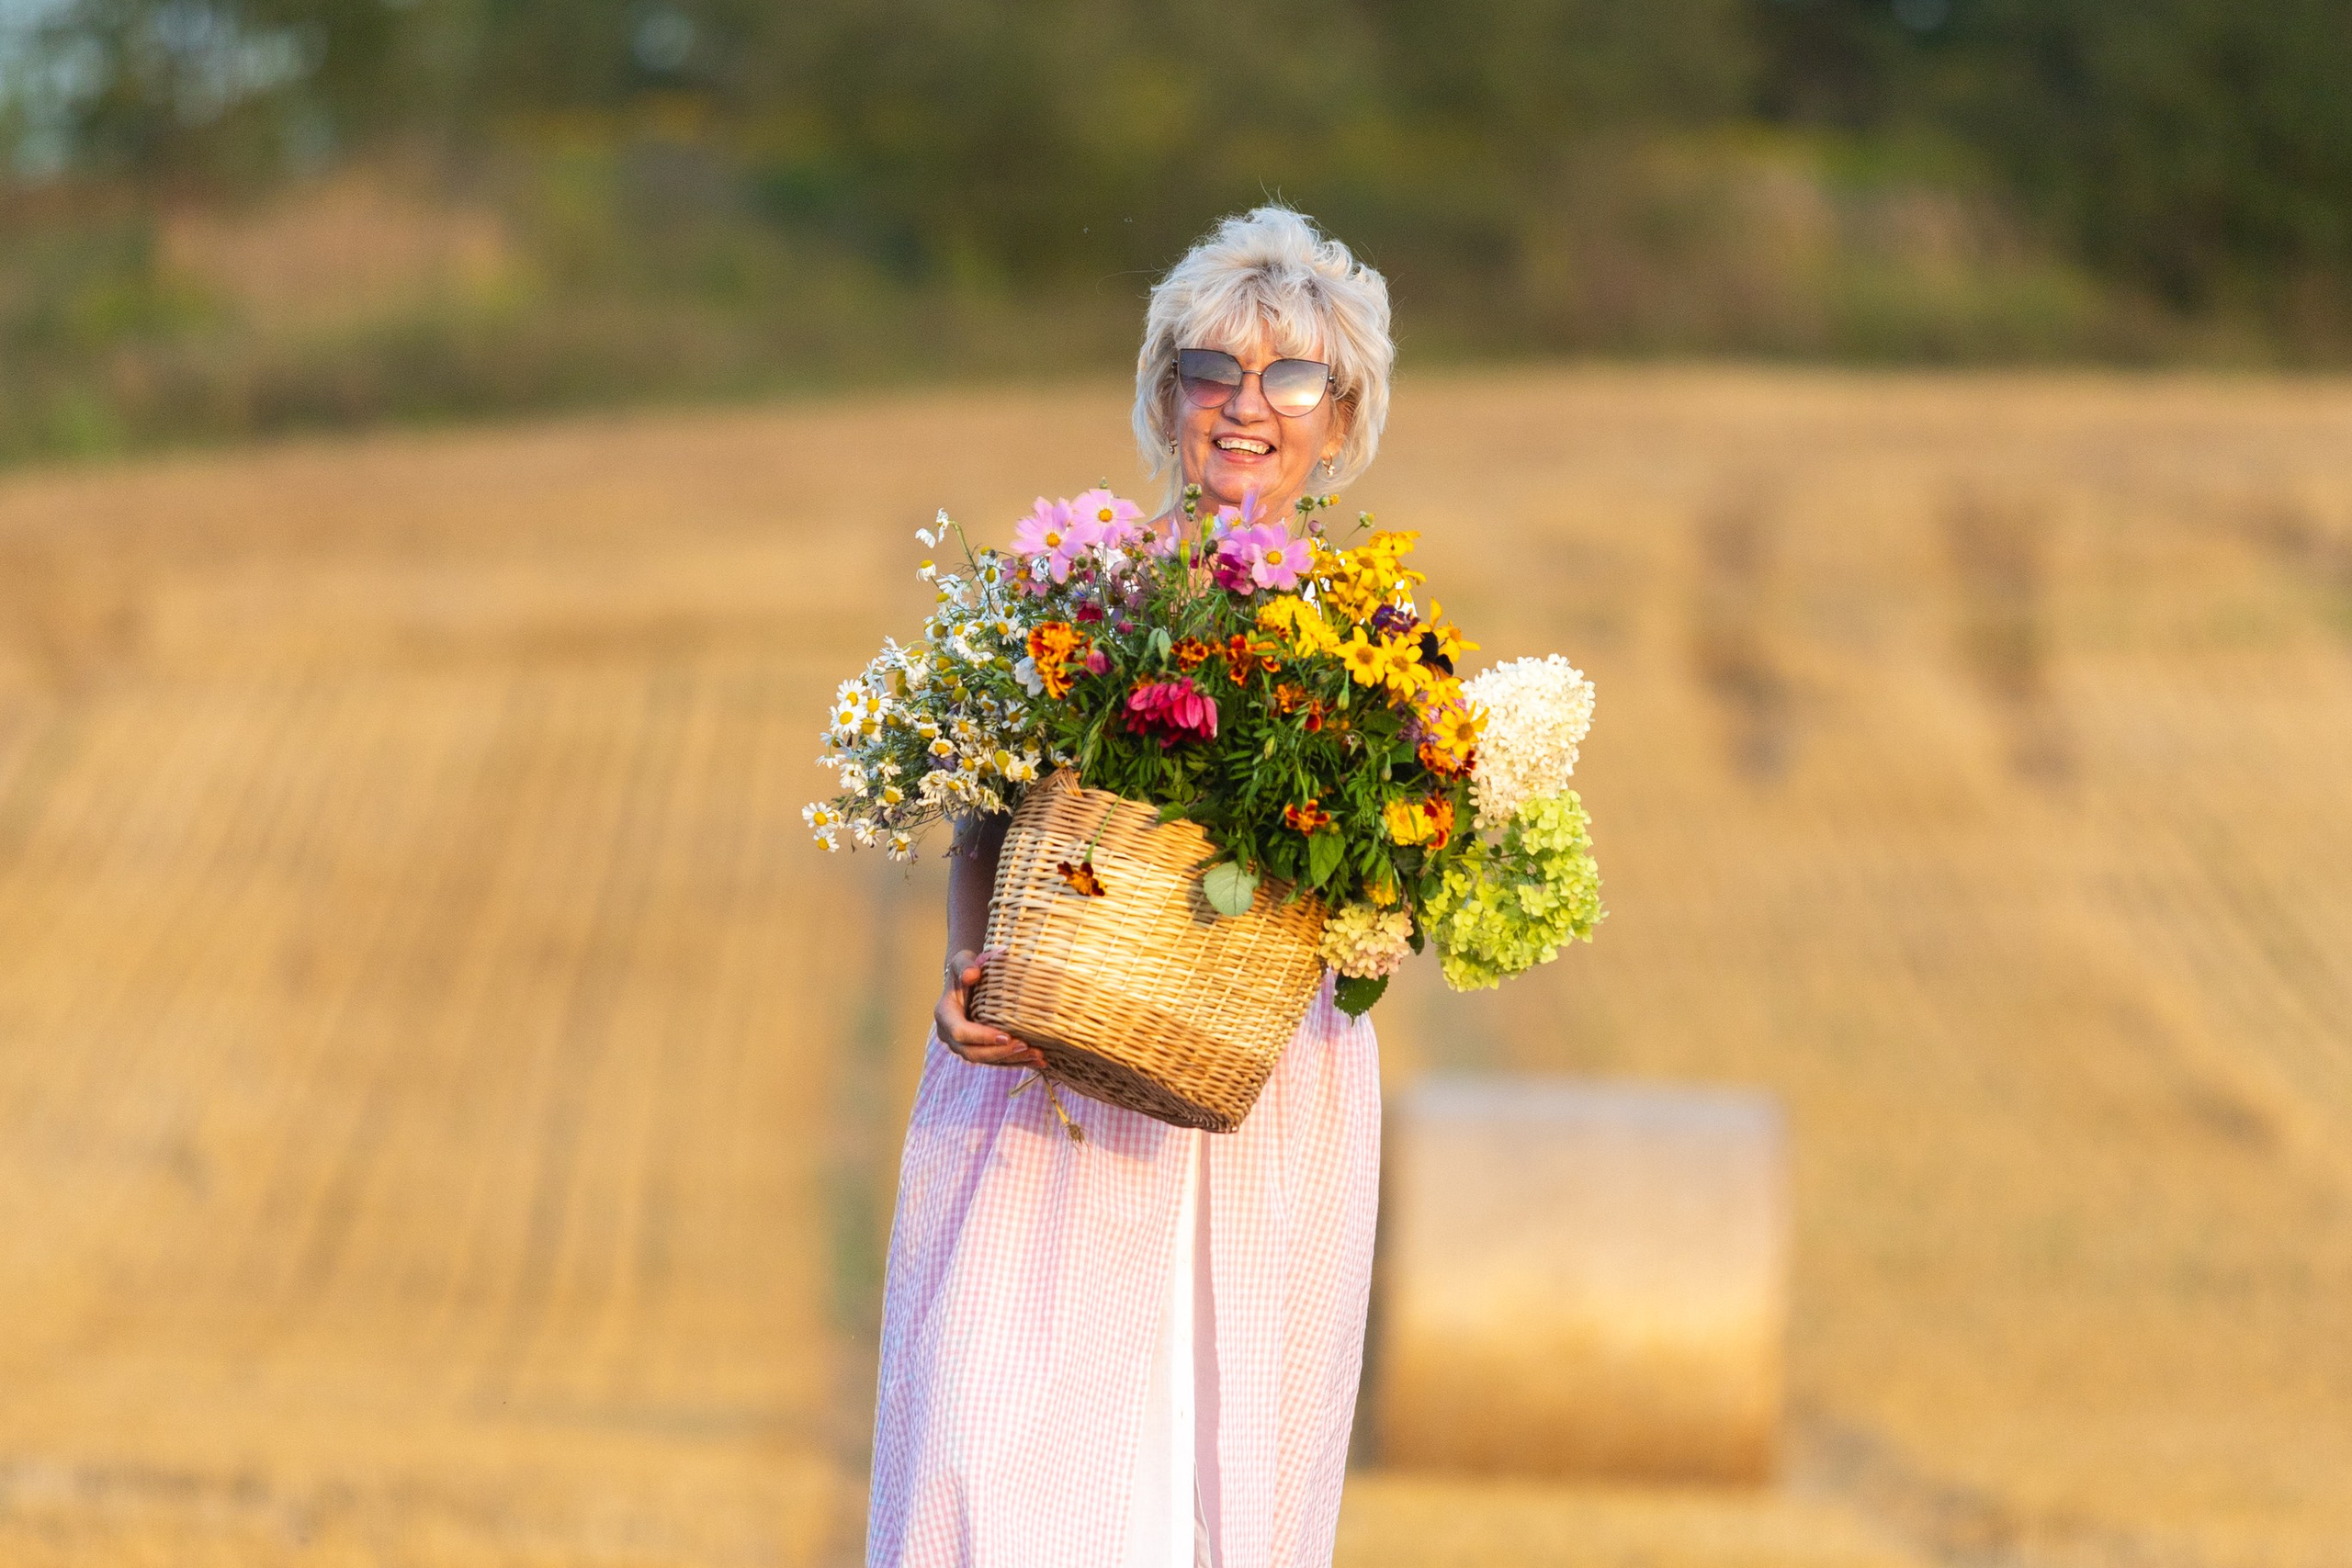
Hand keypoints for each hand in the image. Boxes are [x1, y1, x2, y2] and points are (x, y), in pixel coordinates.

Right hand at [936, 949, 1045, 1069]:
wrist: (970, 978)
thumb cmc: (968, 967)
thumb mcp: (963, 960)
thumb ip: (966, 965)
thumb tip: (972, 974)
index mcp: (945, 1015)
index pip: (960, 1032)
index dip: (981, 1037)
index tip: (1005, 1035)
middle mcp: (951, 1035)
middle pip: (973, 1053)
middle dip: (1000, 1053)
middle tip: (1025, 1046)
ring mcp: (966, 1045)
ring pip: (988, 1060)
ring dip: (1013, 1060)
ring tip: (1038, 1055)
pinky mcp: (981, 1050)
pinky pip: (998, 1060)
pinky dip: (1019, 1061)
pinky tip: (1039, 1062)